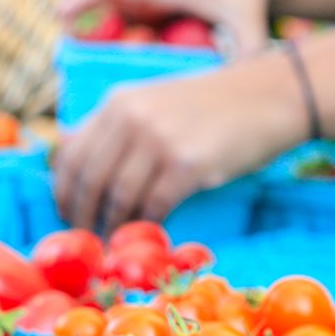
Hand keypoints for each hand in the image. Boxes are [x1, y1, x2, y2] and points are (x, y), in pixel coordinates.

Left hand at [54, 51, 306, 234]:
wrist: (271, 94)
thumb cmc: (211, 107)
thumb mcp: (154, 103)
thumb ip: (117, 130)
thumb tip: (76, 171)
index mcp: (117, 103)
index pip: (71, 155)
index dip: (63, 191)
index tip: (66, 214)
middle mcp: (131, 117)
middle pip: (89, 181)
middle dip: (83, 216)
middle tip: (87, 238)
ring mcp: (158, 139)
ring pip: (119, 198)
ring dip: (114, 226)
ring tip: (115, 241)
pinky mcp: (186, 164)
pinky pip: (153, 207)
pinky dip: (147, 225)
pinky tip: (149, 233)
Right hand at [59, 0, 274, 57]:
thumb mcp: (249, 17)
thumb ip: (250, 45)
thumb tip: (250, 73)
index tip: (61, 13)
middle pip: (102, 4)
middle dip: (78, 23)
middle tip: (59, 50)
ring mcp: (144, 9)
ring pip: (105, 21)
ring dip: (86, 41)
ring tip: (69, 68)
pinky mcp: (146, 22)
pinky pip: (115, 34)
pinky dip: (101, 51)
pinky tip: (91, 78)